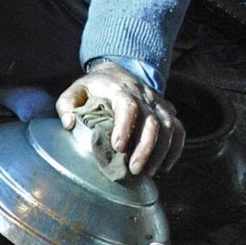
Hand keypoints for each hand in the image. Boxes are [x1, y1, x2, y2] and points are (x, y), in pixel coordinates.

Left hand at [55, 61, 185, 176]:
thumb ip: (66, 106)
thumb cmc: (92, 88)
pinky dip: (175, 149)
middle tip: (134, 170)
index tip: (118, 148)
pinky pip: (179, 130)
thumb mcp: (74, 91)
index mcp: (119, 90)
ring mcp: (157, 103)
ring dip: (161, 152)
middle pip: (152, 121)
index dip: (125, 126)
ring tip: (147, 172)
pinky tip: (164, 167)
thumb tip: (69, 124)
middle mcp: (143, 95)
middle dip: (145, 148)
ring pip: (169, 127)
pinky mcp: (166, 111)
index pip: (128, 106)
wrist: (116, 71)